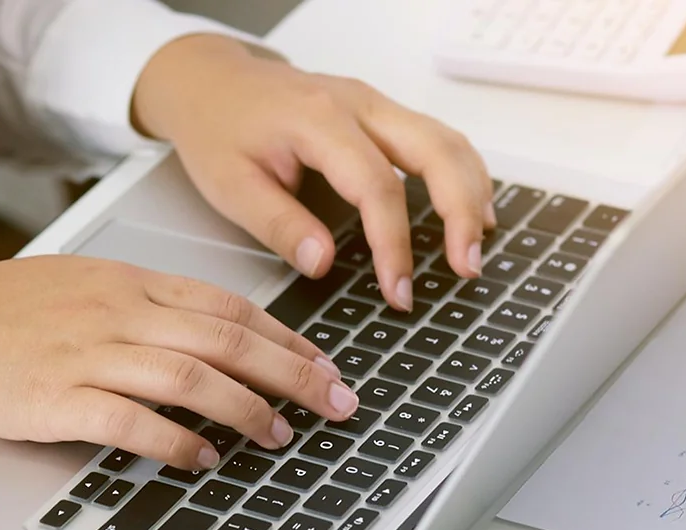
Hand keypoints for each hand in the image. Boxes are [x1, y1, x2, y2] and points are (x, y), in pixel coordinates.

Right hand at [0, 256, 360, 468]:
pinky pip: (132, 422)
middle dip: (295, 374)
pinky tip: (205, 459)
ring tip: (281, 436)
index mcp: (125, 283)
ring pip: (191, 377)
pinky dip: (177, 442)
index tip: (326, 365)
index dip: (287, 338)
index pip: (227, 307)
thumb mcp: (77, 291)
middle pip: (228, 340)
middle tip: (338, 404)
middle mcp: (115, 312)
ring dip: (247, 409)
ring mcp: (84, 355)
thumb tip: (209, 343)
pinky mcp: (53, 400)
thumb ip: (142, 310)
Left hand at [132, 34, 495, 310]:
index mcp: (318, 120)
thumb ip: (279, 225)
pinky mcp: (382, 113)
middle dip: (460, 212)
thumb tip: (325, 262)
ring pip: (447, 140)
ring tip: (476, 246)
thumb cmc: (218, 128)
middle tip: (467, 267)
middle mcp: (357, 104)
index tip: (399, 292)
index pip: (377, 186)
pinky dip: (462, 175)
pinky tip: (470, 210)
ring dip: (472, 192)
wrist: (210, 81)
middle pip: (435, 151)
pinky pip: (438, 138)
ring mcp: (375, 104)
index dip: (395, 245)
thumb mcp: (229, 186)